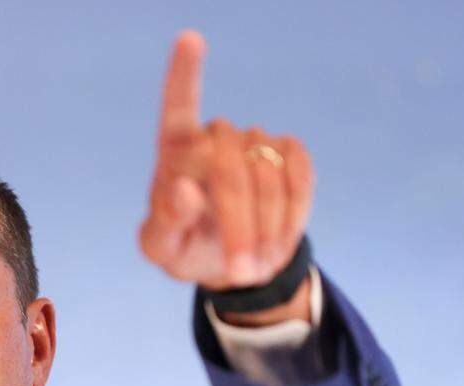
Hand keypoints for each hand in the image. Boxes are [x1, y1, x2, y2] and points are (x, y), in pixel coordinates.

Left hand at [139, 30, 315, 291]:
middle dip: (238, 222)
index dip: (185, 74)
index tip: (190, 39)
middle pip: (229, 165)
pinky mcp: (288, 154)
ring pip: (267, 173)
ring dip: (266, 225)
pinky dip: (293, 212)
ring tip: (253, 263)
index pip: (179, 105)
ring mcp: (253, 141)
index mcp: (174, 151)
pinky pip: (299, 174)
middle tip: (240, 269)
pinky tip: (279, 240)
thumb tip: (181, 188)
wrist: (229, 261)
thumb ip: (164, 222)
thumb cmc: (185, 249)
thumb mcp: (164, 249)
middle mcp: (214, 137)